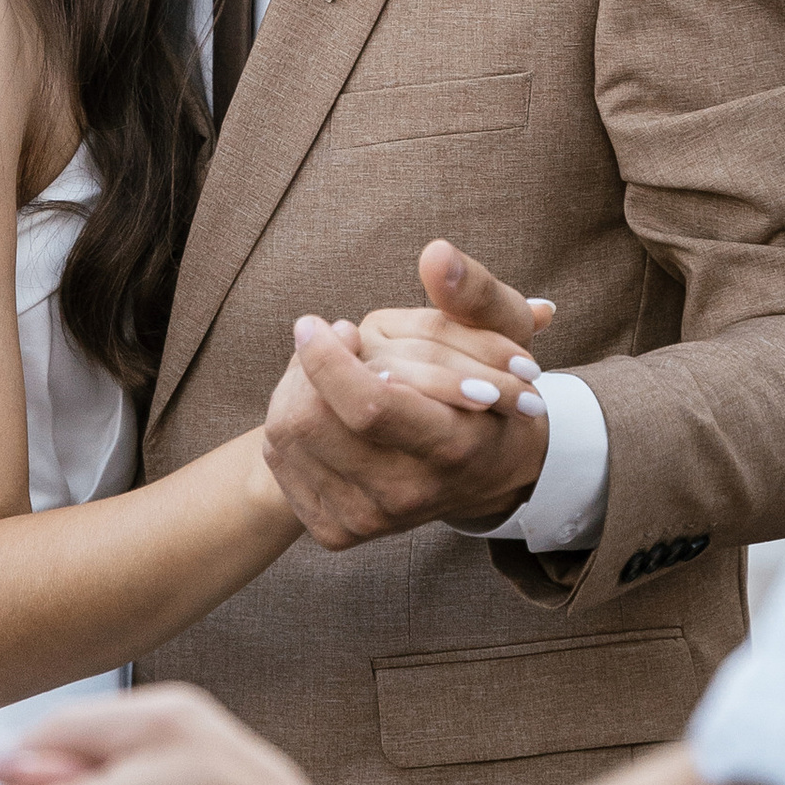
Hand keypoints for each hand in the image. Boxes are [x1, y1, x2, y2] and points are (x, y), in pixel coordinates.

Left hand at [264, 240, 555, 549]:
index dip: (330, 359)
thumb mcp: (502, 336)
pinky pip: (282, 463)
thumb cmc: (494, 392)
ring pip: (288, 440)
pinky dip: (289, 421)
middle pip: (312, 423)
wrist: (487, 473)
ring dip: (295, 389)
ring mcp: (369, 519)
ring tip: (325, 370)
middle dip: (307, 370)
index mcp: (454, 449)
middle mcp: (409, 495)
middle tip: (328, 340)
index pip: (370, 407)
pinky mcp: (337, 531)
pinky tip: (319, 406)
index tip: (317, 324)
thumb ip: (474, 293)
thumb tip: (435, 254)